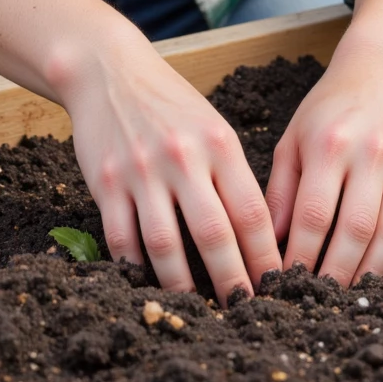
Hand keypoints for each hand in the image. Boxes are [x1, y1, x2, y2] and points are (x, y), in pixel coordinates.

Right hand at [58, 18, 281, 303]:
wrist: (110, 71)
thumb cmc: (171, 104)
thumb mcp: (213, 127)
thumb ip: (232, 175)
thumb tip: (259, 236)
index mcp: (218, 143)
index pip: (251, 210)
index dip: (266, 255)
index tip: (277, 285)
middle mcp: (183, 157)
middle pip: (214, 234)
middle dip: (232, 280)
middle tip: (244, 310)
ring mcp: (142, 171)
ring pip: (165, 245)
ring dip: (183, 285)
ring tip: (197, 309)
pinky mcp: (105, 182)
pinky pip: (122, 238)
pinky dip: (135, 268)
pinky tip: (147, 284)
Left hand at [264, 25, 382, 287]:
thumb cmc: (329, 107)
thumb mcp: (293, 137)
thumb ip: (280, 189)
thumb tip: (271, 241)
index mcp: (330, 145)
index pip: (315, 215)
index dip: (301, 255)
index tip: (288, 280)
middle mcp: (370, 155)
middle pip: (355, 231)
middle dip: (335, 273)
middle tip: (319, 297)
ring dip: (369, 272)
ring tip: (349, 290)